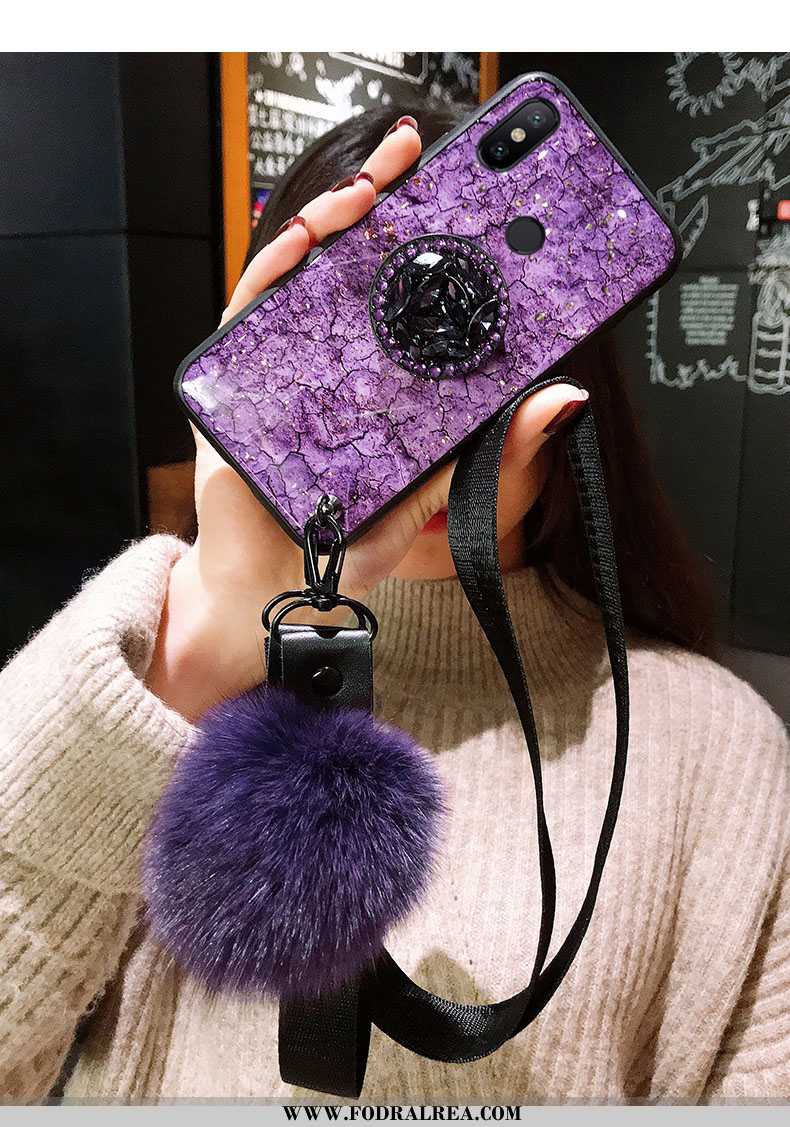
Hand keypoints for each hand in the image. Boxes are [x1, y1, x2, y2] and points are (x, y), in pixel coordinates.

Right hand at [146, 119, 587, 719]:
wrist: (279, 586)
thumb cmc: (354, 537)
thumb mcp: (442, 489)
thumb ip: (499, 449)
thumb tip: (564, 396)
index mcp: (383, 375)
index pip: (409, 290)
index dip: (433, 236)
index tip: (466, 194)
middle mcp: (334, 358)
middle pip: (355, 264)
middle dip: (382, 201)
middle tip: (411, 152)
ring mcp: (285, 362)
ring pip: (305, 274)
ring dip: (332, 221)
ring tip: (367, 189)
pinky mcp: (237, 380)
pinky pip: (250, 312)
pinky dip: (275, 271)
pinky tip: (306, 242)